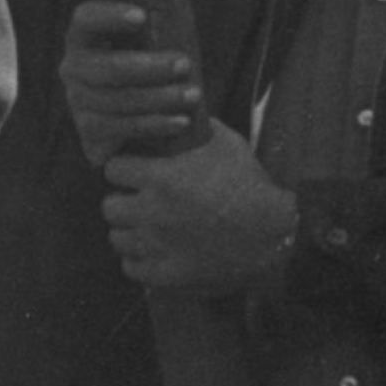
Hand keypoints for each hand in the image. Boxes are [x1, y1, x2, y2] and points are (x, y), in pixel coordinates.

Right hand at [60, 1, 208, 167]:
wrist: (135, 120)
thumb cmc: (144, 70)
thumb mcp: (143, 46)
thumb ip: (152, 30)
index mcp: (82, 37)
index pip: (86, 19)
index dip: (110, 16)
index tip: (142, 15)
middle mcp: (72, 68)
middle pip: (109, 68)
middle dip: (150, 67)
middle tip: (184, 64)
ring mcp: (77, 101)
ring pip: (119, 101)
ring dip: (160, 98)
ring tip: (193, 95)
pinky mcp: (89, 132)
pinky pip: (123, 127)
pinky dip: (155, 124)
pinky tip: (181, 121)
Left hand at [100, 122, 299, 291]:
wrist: (276, 233)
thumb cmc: (251, 184)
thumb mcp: (225, 143)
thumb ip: (195, 128)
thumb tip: (181, 110)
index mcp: (159, 176)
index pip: (112, 170)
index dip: (123, 169)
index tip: (133, 171)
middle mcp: (151, 211)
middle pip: (109, 207)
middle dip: (123, 202)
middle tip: (139, 202)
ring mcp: (158, 246)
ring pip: (117, 239)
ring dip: (130, 232)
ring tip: (145, 228)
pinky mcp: (169, 274)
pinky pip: (133, 269)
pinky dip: (139, 261)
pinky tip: (153, 254)